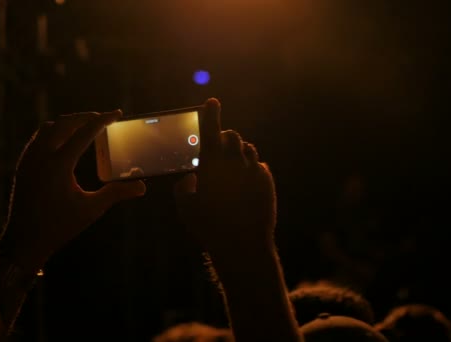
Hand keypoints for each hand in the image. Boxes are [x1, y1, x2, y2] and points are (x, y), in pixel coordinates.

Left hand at [2, 110, 145, 268]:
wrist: (23, 240)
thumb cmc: (59, 226)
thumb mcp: (91, 209)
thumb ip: (116, 193)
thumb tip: (141, 186)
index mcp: (58, 165)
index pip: (84, 133)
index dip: (103, 120)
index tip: (116, 113)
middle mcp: (40, 157)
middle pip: (65, 123)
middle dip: (86, 117)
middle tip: (104, 118)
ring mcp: (29, 160)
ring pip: (49, 127)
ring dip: (69, 123)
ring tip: (86, 127)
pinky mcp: (23, 165)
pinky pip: (39, 138)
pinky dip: (55, 132)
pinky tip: (66, 142)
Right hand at [174, 98, 276, 254]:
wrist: (243, 245)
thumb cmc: (209, 227)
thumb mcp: (185, 209)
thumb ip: (183, 188)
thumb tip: (190, 177)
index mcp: (212, 164)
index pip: (210, 130)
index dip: (210, 113)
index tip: (212, 102)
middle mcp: (235, 162)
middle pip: (232, 136)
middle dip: (224, 137)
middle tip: (219, 148)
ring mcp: (254, 170)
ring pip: (247, 149)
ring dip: (238, 153)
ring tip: (232, 169)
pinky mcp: (267, 180)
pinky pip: (258, 166)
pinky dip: (250, 169)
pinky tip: (244, 184)